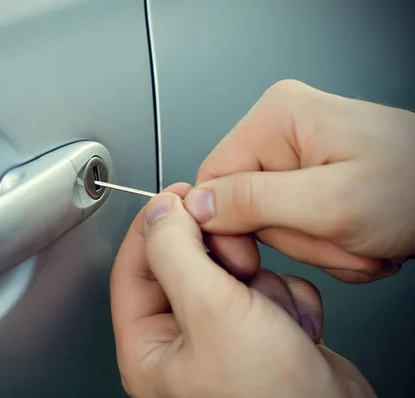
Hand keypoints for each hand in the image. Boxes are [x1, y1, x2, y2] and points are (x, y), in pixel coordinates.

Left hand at [111, 187, 375, 397]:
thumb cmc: (272, 397)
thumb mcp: (212, 312)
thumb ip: (177, 253)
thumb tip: (159, 212)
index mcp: (149, 346)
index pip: (133, 267)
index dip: (154, 225)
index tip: (179, 196)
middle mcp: (182, 341)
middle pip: (185, 264)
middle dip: (222, 260)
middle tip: (240, 263)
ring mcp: (225, 336)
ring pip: (232, 272)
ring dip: (262, 285)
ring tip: (275, 317)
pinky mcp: (263, 332)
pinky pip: (268, 287)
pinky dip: (288, 300)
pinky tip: (297, 330)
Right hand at [184, 80, 414, 282]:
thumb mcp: (332, 203)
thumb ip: (255, 202)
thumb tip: (196, 205)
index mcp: (277, 117)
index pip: (212, 179)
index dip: (225, 226)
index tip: (249, 259)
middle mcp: (282, 130)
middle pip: (243, 205)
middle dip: (291, 237)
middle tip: (335, 238)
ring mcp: (297, 155)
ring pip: (270, 223)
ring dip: (314, 245)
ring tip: (354, 240)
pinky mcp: (310, 179)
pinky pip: (294, 226)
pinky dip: (325, 244)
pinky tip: (355, 238)